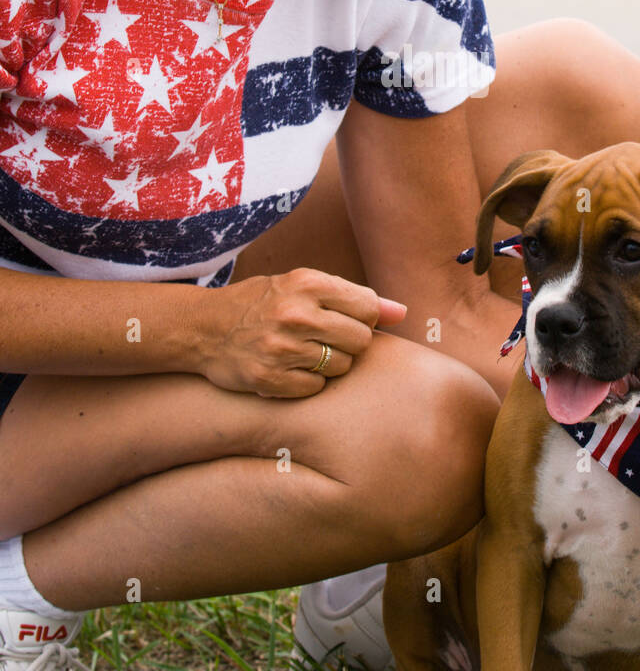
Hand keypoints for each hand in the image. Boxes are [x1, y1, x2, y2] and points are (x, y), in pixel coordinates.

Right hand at [197, 268, 406, 397]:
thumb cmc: (263, 303)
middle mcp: (296, 314)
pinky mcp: (269, 379)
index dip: (364, 318)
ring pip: (341, 366)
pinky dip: (308, 381)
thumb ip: (354, 298)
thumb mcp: (304, 286)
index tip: (346, 319)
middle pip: (361, 340)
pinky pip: (316, 387)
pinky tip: (289, 368)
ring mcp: (282, 348)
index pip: (369, 308)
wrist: (203, 327)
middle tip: (323, 338)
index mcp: (307, 283)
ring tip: (304, 352)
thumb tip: (403, 313)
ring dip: (330, 363)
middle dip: (349, 342)